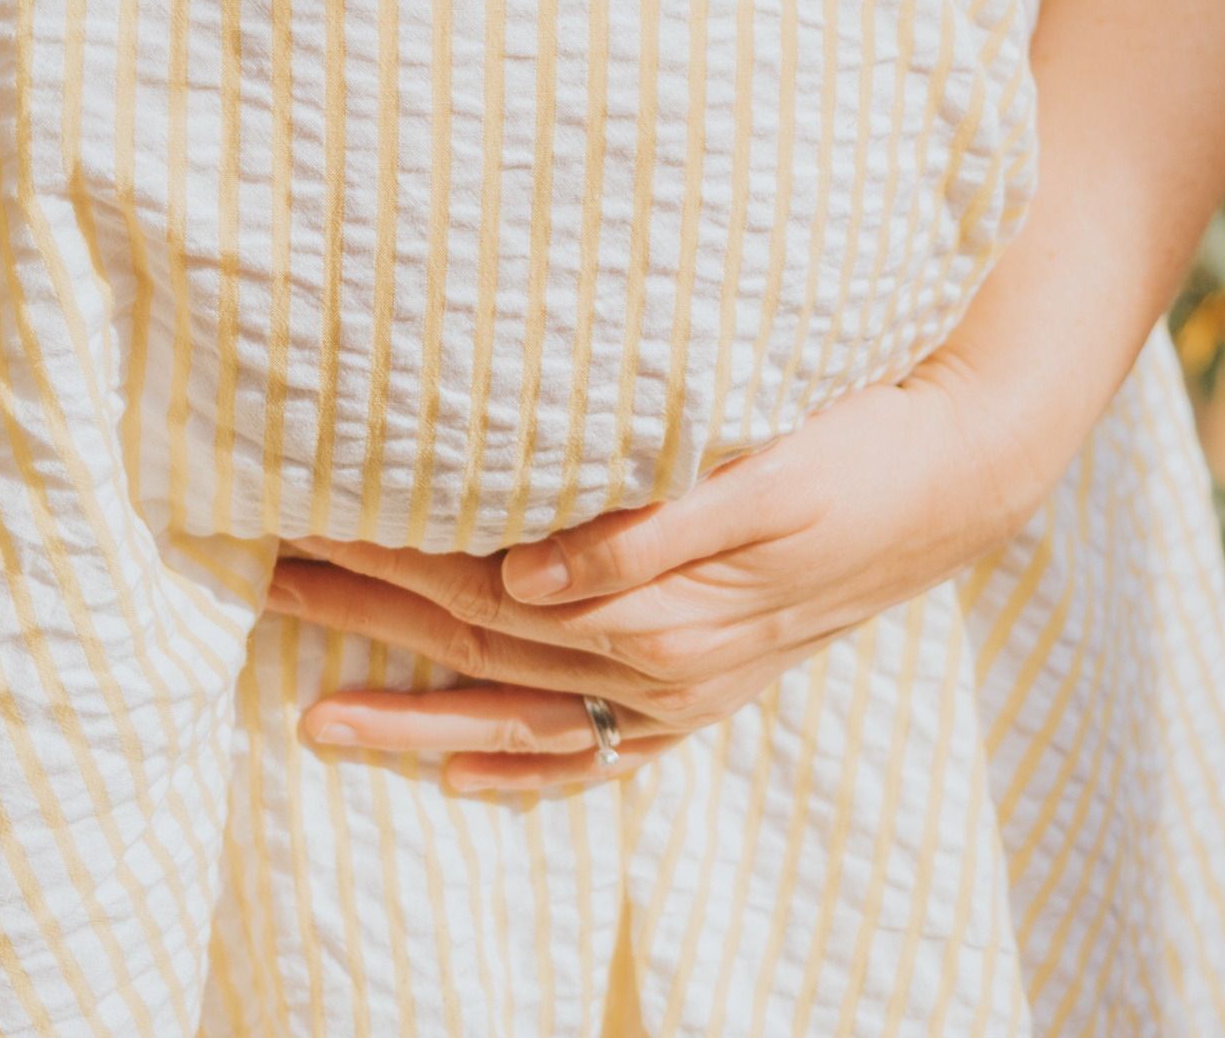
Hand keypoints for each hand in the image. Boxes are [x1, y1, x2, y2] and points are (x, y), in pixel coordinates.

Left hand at [266, 363, 1056, 790]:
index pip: (483, 586)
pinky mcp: (701, 694)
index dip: (388, 558)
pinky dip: (519, 771)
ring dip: (411, 712)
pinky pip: (591, 756)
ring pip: (515, 713)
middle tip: (267, 583)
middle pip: (478, 648)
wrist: (957, 479)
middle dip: (368, 619)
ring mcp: (678, 691)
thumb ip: (643, 530)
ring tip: (312, 713)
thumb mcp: (757, 473)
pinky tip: (456, 775)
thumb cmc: (850, 448)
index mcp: (656, 605)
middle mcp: (657, 665)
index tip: (299, 523)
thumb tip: (528, 574)